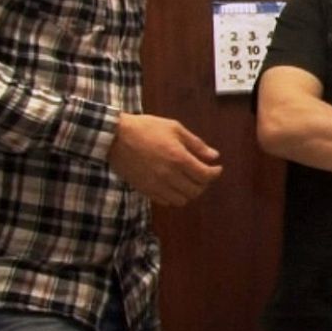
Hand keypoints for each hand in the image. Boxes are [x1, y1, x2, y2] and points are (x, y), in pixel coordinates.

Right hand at [107, 113, 222, 205]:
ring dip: (190, 192)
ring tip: (189, 181)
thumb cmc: (145, 128)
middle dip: (204, 183)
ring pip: (182, 200)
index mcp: (179, 159)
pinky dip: (174, 197)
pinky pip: (166, 202)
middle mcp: (169, 176)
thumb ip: (196, 144)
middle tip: (203, 174)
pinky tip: (174, 186)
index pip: (206, 176)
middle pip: (196, 190)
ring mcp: (156, 185)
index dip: (215, 173)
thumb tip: (214, 156)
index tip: (217, 168)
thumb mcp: (174, 129)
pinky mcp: (145, 190)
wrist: (114, 137)